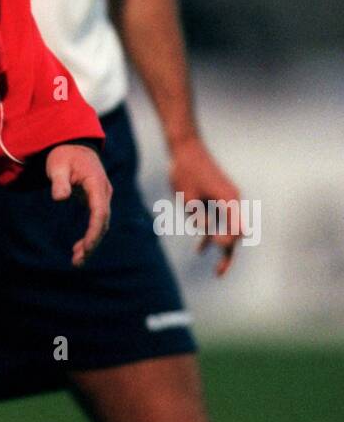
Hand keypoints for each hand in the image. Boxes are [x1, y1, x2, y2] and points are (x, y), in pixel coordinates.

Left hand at [46, 145, 111, 267]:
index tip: (86, 246)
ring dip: (91, 243)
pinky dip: (90, 236)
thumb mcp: (57, 165)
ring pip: (101, 224)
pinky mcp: (96, 202)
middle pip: (102, 222)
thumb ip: (59, 181)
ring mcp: (102, 197)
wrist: (74, 145)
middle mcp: (104, 192)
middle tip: (78, 261)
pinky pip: (97, 222)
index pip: (100, 211)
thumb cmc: (64, 155)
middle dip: (92, 243)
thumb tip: (59, 197)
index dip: (94, 231)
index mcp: (96, 183)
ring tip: (77, 261)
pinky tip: (78, 250)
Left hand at [168, 135, 240, 276]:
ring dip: (221, 248)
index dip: (227, 242)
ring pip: (227, 229)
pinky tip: (200, 250)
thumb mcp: (188, 197)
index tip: (215, 245)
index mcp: (229, 200)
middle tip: (219, 274)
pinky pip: (217, 222)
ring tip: (218, 271)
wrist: (184, 148)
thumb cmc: (185, 170)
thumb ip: (199, 216)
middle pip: (235, 233)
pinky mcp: (216, 200)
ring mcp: (225, 200)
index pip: (236, 229)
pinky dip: (210, 235)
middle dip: (229, 254)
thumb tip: (206, 232)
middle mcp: (232, 201)